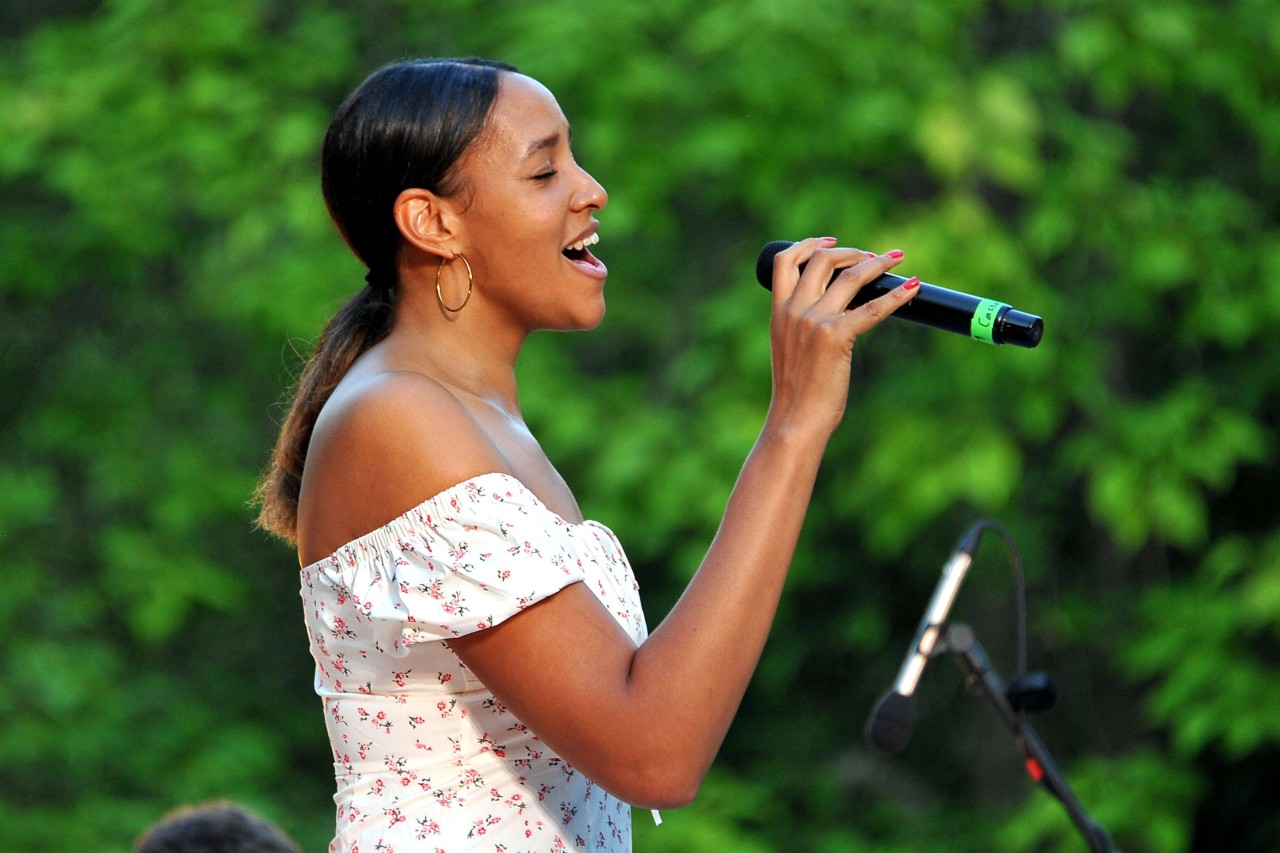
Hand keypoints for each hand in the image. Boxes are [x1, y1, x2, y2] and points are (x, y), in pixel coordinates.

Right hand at [765, 236, 918, 439]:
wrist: (795, 419)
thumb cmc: (797, 392)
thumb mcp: (790, 350)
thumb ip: (802, 327)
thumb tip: (833, 313)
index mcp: (779, 312)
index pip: (786, 261)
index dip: (809, 243)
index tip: (831, 241)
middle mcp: (794, 311)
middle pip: (822, 259)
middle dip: (851, 251)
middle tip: (873, 257)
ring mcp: (814, 322)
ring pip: (851, 276)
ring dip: (877, 263)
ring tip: (896, 260)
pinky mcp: (836, 337)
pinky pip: (873, 308)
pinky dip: (896, 296)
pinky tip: (912, 289)